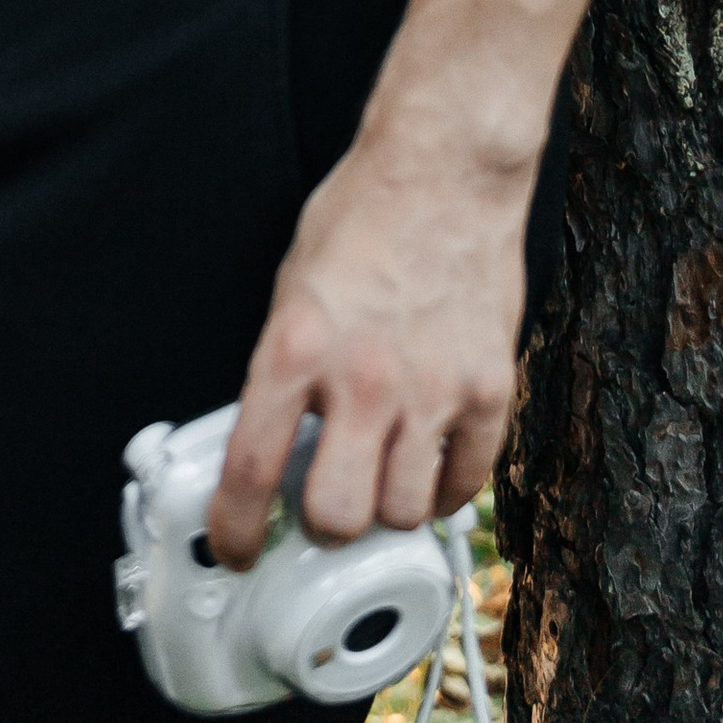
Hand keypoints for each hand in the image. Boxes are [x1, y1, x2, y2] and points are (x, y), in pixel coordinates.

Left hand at [206, 128, 528, 565]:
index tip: (234, 549)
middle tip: (321, 506)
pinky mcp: (489, 389)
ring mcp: (432, 388)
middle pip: (337, 515)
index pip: (252, 469)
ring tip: (378, 476)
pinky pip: (466, 482)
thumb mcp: (292, 289)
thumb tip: (268, 442)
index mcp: (295, 347)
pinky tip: (428, 464)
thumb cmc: (364, 219)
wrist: (444, 172)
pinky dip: (445, 489)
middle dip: (323, 526)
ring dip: (386, 508)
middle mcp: (361, 378)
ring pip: (404, 513)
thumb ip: (282, 368)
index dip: (234, 529)